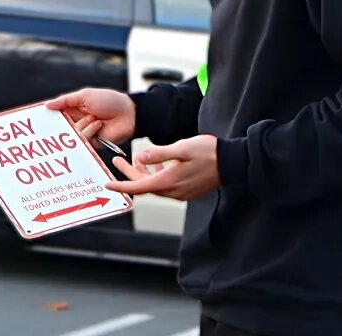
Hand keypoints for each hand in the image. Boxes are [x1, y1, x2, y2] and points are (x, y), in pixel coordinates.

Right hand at [46, 88, 135, 143]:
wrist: (128, 114)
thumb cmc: (109, 100)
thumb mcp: (85, 95)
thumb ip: (65, 100)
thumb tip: (47, 105)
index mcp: (73, 109)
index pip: (56, 115)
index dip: (48, 117)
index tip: (38, 120)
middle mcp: (77, 122)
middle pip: (60, 128)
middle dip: (59, 127)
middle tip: (54, 126)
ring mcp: (84, 133)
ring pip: (72, 134)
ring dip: (83, 125)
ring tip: (95, 118)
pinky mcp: (92, 143)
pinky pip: (83, 141)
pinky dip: (90, 131)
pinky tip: (99, 124)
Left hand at [105, 134, 219, 201]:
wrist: (233, 162)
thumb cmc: (210, 152)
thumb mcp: (182, 148)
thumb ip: (159, 153)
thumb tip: (140, 156)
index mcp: (170, 182)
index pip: (139, 187)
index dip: (122, 185)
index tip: (108, 184)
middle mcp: (174, 191)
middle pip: (145, 185)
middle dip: (129, 173)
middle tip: (117, 159)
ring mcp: (182, 192)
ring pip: (155, 184)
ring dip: (143, 172)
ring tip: (136, 158)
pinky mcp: (188, 190)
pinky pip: (166, 184)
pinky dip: (157, 174)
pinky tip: (157, 162)